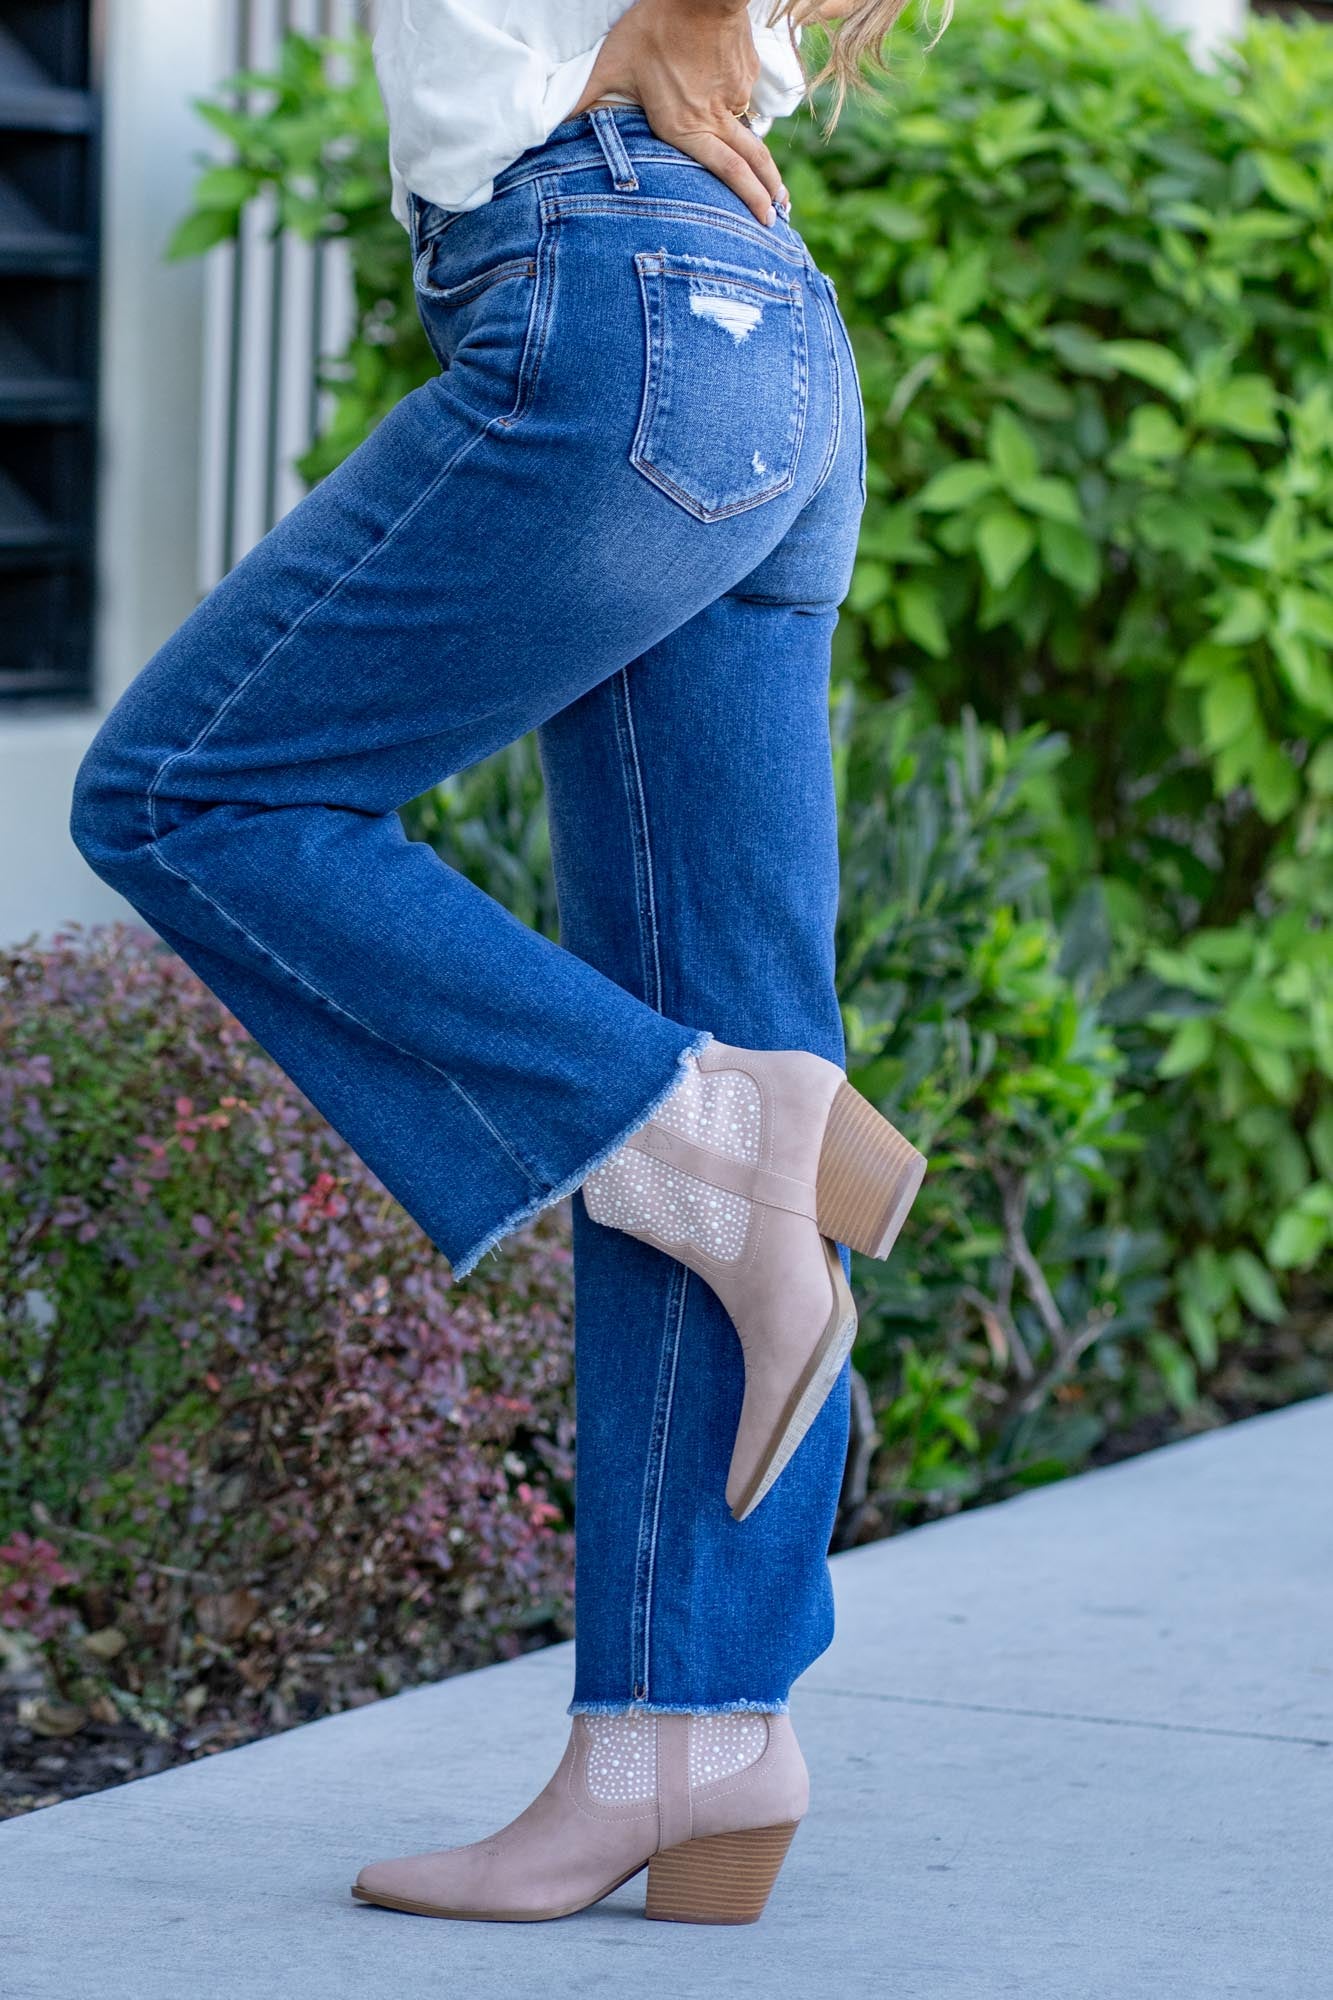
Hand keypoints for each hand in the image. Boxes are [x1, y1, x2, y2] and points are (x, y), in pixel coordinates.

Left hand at [571, 0, 788, 226]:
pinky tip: (724, 98)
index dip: (748, 198)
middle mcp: (716, 117)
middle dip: (769, 191)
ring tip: (766, 177)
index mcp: (687, 125)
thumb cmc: (657, 26)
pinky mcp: (746, 73)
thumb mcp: (614, 63)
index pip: (727, 171)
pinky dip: (735, 102)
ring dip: (756, 155)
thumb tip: (555, 123)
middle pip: (753, 162)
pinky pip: (740, 95)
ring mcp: (736, 95)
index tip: (765, 219)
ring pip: (746, 130)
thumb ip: (588, 95)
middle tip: (779, 214)